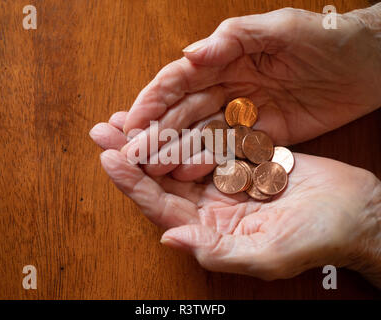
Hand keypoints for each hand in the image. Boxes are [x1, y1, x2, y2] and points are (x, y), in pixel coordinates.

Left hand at [90, 115, 380, 286]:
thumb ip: (218, 250)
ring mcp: (225, 181)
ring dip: (153, 139)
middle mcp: (212, 206)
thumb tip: (170, 239)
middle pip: (161, 179)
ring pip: (178, 159)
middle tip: (104, 130)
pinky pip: (205, 144)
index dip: (134, 183)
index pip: (162, 207)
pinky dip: (186, 130)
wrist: (353, 212)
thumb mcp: (268, 253)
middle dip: (132, 155)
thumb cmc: (316, 238)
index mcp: (212, 230)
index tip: (110, 158)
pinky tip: (169, 115)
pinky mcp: (241, 160)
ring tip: (126, 119)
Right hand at [118, 5, 380, 179]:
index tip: (131, 121)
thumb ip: (233, 39)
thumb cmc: (323, 38)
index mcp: (225, 59)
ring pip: (201, 134)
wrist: (364, 65)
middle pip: (183, 112)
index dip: (153, 100)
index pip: (179, 80)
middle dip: (155, 131)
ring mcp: (242, 113)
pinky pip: (229, 150)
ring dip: (175, 150)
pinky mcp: (261, 135)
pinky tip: (187, 173)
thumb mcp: (279, 28)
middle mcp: (227, 87)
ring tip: (152, 168)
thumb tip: (189, 54)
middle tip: (131, 153)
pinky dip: (207, 161)